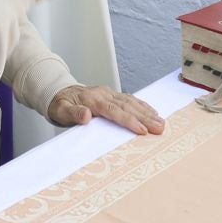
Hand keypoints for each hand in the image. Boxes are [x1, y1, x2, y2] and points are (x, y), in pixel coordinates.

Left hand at [46, 84, 165, 135]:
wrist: (59, 92)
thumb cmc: (61, 105)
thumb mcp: (61, 111)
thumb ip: (73, 113)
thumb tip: (86, 116)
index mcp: (92, 99)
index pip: (113, 110)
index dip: (128, 120)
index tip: (142, 130)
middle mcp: (104, 94)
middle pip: (127, 106)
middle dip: (145, 117)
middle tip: (160, 128)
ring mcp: (109, 94)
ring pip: (131, 102)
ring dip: (147, 112)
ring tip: (161, 122)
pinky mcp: (112, 95)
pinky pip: (130, 99)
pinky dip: (143, 105)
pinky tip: (153, 112)